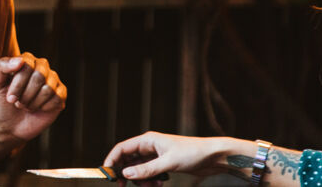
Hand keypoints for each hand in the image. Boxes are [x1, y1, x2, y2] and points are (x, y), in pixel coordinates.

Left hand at [0, 52, 66, 141]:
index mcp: (26, 60)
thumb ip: (2, 67)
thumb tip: (20, 60)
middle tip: (17, 103)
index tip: (9, 98)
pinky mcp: (60, 95)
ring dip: (33, 103)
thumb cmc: (1, 101)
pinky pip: (56, 98)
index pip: (26, 64)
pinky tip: (37, 109)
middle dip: (25, 94)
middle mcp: (41, 67)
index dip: (18, 84)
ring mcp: (53, 81)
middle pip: (39, 75)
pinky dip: (43, 107)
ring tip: (26, 105)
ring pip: (48, 89)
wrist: (10, 125)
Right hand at [104, 132, 231, 184]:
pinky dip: (150, 180)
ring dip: (141, 179)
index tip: (107, 174)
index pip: (122, 148)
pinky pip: (150, 173)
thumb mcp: (168, 163)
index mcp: (148, 140)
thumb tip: (126, 174)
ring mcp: (156, 155)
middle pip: (128, 159)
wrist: (214, 156)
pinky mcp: (164, 163)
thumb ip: (146, 169)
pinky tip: (158, 185)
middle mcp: (149, 146)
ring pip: (139, 168)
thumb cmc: (193, 152)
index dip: (112, 160)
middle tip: (124, 186)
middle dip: (126, 173)